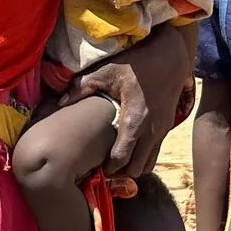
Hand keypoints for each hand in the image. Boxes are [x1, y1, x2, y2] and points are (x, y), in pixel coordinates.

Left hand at [64, 23, 191, 178]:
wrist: (170, 58)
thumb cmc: (136, 64)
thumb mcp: (106, 71)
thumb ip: (81, 87)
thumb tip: (60, 102)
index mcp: (134, 120)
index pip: (121, 158)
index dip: (108, 168)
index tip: (96, 167)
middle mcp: (151, 131)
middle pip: (136, 169)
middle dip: (120, 172)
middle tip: (104, 168)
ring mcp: (162, 131)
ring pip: (148, 165)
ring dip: (133, 167)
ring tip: (117, 162)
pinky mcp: (167, 128)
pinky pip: (155, 153)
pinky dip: (143, 157)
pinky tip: (130, 149)